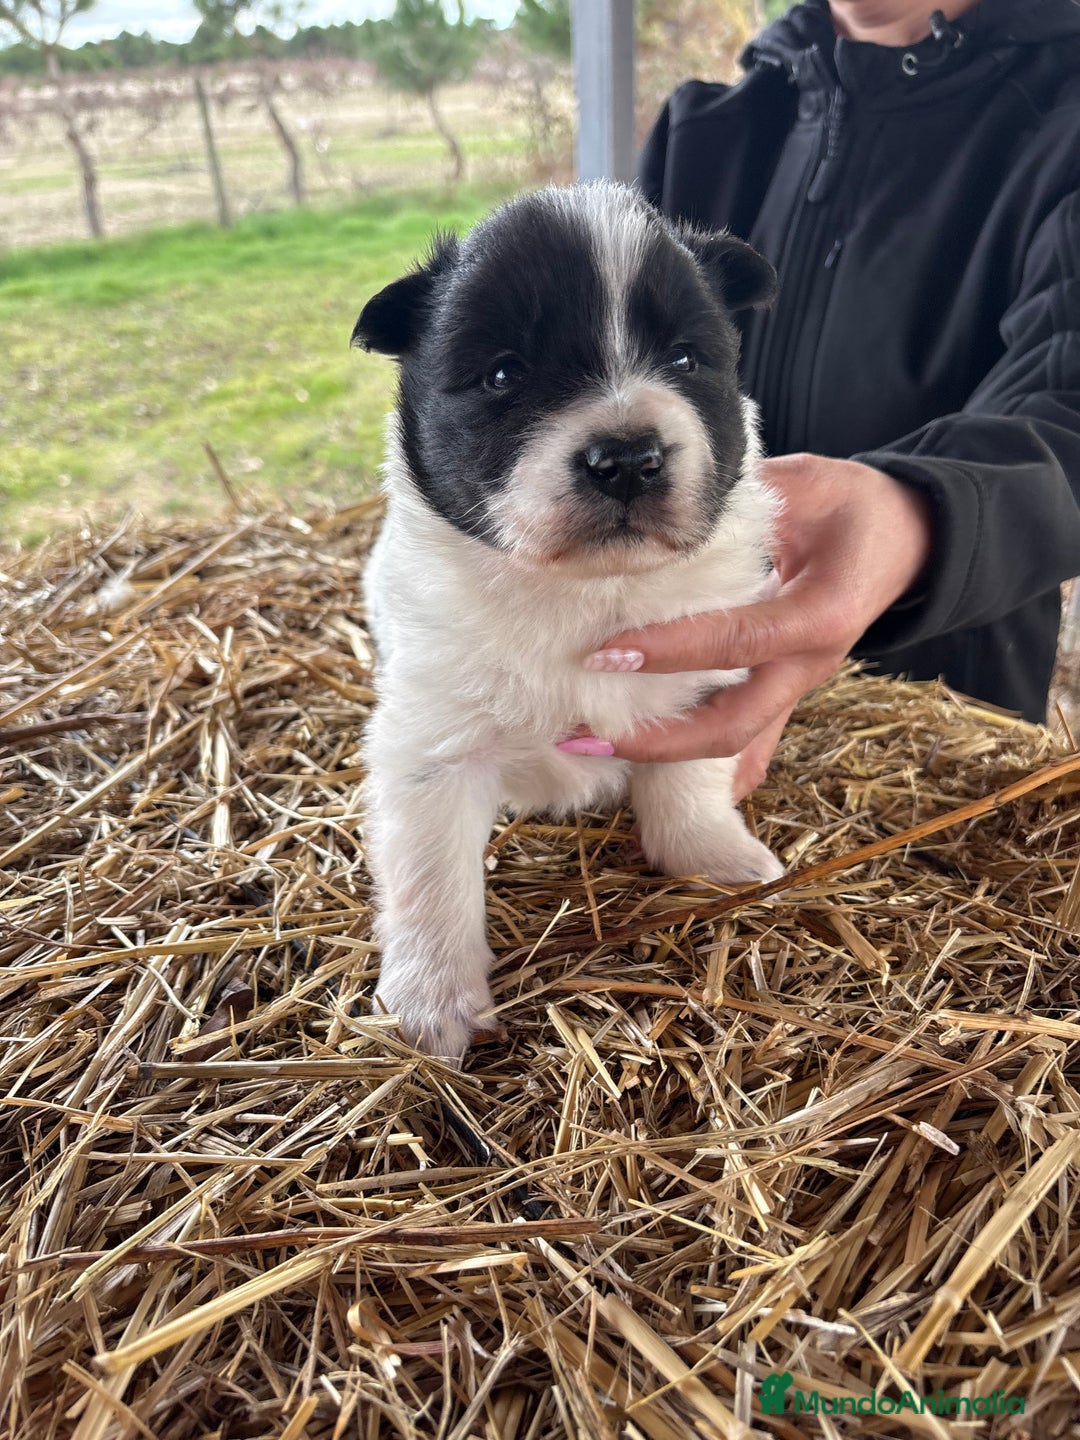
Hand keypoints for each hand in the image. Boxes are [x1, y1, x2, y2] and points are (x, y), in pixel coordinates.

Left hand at [591, 453, 931, 775]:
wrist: (912, 542)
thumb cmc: (855, 507)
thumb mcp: (810, 484)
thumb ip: (748, 494)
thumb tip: (670, 497)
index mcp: (821, 613)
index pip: (736, 641)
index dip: (670, 650)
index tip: (607, 653)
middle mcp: (810, 664)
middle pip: (733, 725)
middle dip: (658, 739)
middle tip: (585, 731)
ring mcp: (798, 686)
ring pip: (734, 743)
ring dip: (665, 758)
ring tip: (593, 748)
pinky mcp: (785, 693)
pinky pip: (742, 740)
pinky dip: (696, 765)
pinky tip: (643, 780)